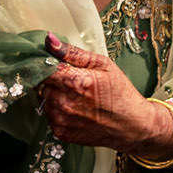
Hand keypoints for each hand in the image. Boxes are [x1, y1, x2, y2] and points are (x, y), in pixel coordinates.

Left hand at [37, 37, 163, 151]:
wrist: (132, 126)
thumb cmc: (120, 94)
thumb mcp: (103, 65)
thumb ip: (73, 53)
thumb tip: (50, 40)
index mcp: (76, 82)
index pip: (42, 68)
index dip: (45, 64)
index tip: (52, 63)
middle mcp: (65, 103)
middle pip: (40, 84)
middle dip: (51, 80)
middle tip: (71, 81)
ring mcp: (61, 120)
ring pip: (43, 100)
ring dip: (53, 96)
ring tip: (76, 96)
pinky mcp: (61, 132)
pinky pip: (48, 115)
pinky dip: (56, 111)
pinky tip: (75, 109)